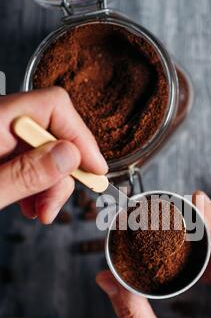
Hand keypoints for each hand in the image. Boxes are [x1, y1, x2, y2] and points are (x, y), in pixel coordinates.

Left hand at [0, 88, 107, 222]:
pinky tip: (31, 205)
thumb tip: (70, 156)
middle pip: (53, 133)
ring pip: (45, 151)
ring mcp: (1, 136)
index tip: (94, 170)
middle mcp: (0, 121)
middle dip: (63, 174)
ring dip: (52, 185)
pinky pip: (30, 160)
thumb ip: (25, 173)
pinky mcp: (1, 151)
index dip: (81, 138)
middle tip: (54, 206)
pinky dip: (38, 185)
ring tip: (41, 212)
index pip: (53, 106)